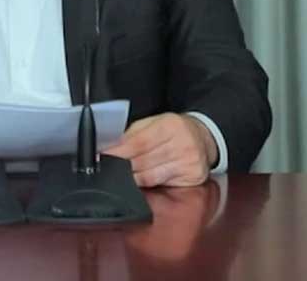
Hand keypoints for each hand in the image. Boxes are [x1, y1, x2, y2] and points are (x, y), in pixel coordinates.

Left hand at [102, 113, 216, 187]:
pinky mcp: (192, 177)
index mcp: (171, 125)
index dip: (119, 152)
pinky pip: (161, 184)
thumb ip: (133, 134)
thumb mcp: (154, 122)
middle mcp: (182, 144)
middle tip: (107, 168)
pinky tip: (137, 181)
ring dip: (131, 177)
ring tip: (119, 176)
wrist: (203, 138)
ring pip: (150, 176)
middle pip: (143, 161)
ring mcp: (189, 163)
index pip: (140, 142)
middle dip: (122, 166)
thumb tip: (110, 147)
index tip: (103, 157)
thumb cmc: (174, 130)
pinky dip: (146, 184)